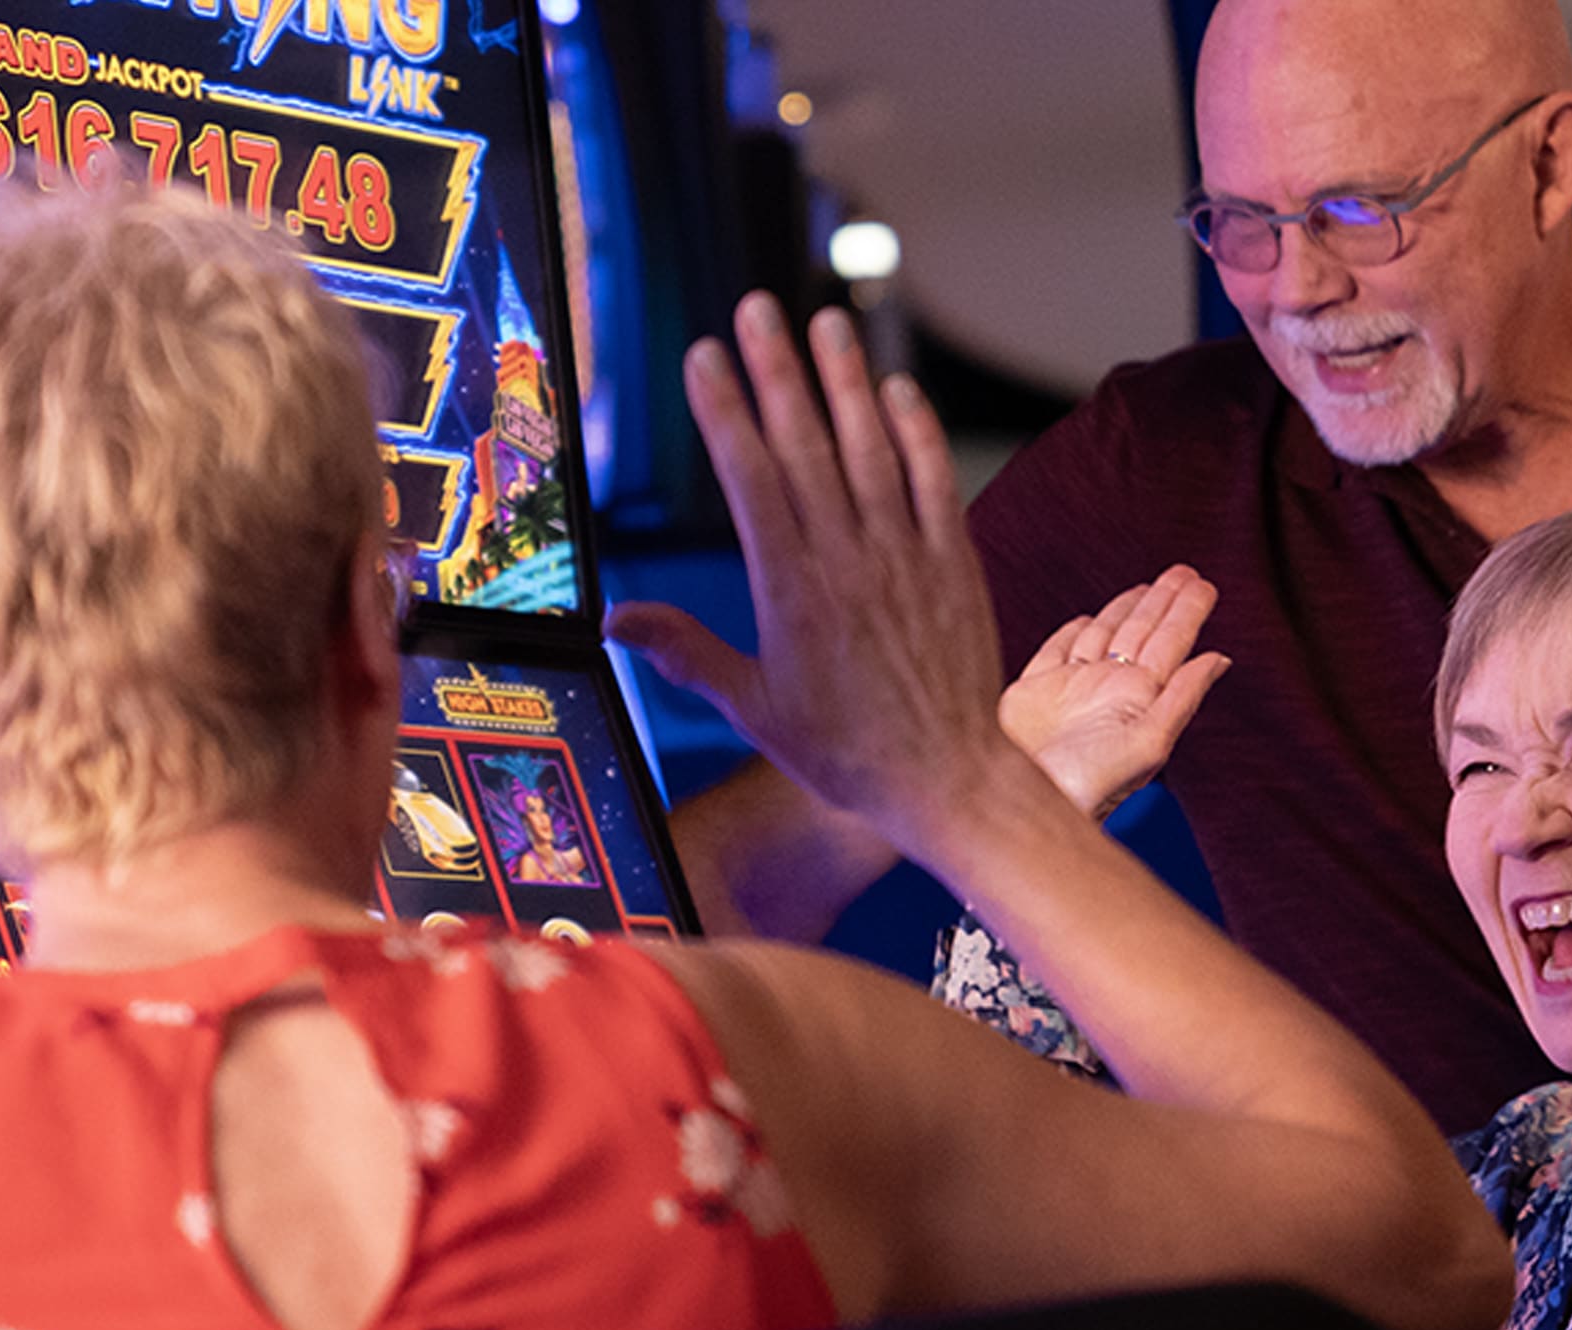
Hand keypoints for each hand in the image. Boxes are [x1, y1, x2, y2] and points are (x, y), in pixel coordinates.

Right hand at [605, 293, 1022, 849]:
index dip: (725, 411)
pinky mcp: (954, 561)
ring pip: (871, 449)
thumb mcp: (754, 709)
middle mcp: (847, 561)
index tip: (703, 356)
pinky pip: (933, 480)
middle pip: (806, 446)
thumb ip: (687, 653)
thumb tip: (616, 622)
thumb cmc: (845, 754)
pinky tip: (895, 386)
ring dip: (846, 381)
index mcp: (789, 591)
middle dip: (777, 371)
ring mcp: (905, 555)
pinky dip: (915, 431)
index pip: (750, 479)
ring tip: (824, 321)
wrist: (945, 780)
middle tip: (756, 308)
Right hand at [1001, 566, 1229, 818]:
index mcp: (1138, 697)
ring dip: (1124, 610)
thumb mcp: (1149, 741)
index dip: (1186, 612)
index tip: (1202, 584)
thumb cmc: (1089, 783)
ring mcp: (1070, 689)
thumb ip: (1183, 697)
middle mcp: (1107, 690)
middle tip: (1183, 571)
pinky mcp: (1032, 692)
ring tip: (1146, 587)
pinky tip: (1086, 619)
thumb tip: (1220, 659)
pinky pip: (1056, 651)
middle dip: (1162, 602)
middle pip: (1141, 633)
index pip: (1170, 643)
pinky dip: (1071, 633)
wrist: (1021, 802)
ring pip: (1102, 636)